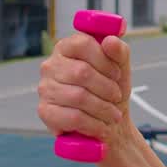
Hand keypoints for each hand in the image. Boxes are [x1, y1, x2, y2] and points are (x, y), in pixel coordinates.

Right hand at [37, 33, 133, 153]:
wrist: (108, 122)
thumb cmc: (111, 90)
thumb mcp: (121, 68)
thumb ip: (119, 51)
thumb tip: (110, 41)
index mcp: (67, 47)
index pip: (82, 44)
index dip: (104, 60)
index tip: (117, 74)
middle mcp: (51, 65)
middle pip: (82, 72)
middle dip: (107, 87)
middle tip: (117, 96)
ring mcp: (45, 88)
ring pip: (79, 97)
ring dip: (103, 108)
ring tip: (114, 114)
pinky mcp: (45, 111)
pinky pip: (73, 117)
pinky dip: (93, 123)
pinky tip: (101, 125)